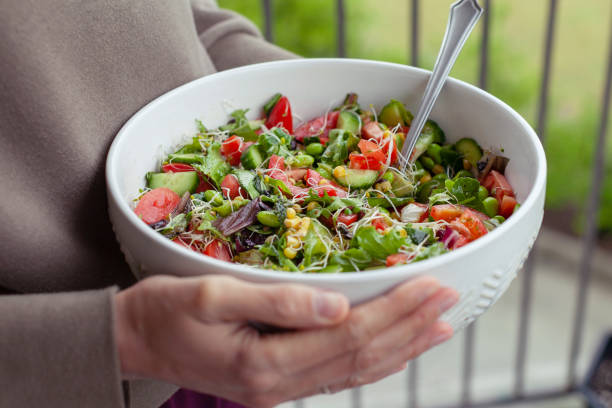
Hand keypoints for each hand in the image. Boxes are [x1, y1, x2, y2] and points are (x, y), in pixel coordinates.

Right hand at [114, 275, 457, 407]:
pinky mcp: (277, 380)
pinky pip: (338, 373)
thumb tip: (337, 304)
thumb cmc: (165, 311)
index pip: (349, 336)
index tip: (431, 286)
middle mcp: (279, 383)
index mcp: (265, 362)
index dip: (395, 311)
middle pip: (361, 356)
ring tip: (437, 325)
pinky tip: (393, 345)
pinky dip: (373, 358)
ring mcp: (280, 388)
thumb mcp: (210, 294)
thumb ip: (276, 300)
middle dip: (409, 326)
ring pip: (356, 370)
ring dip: (400, 345)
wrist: (135, 341)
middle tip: (448, 301)